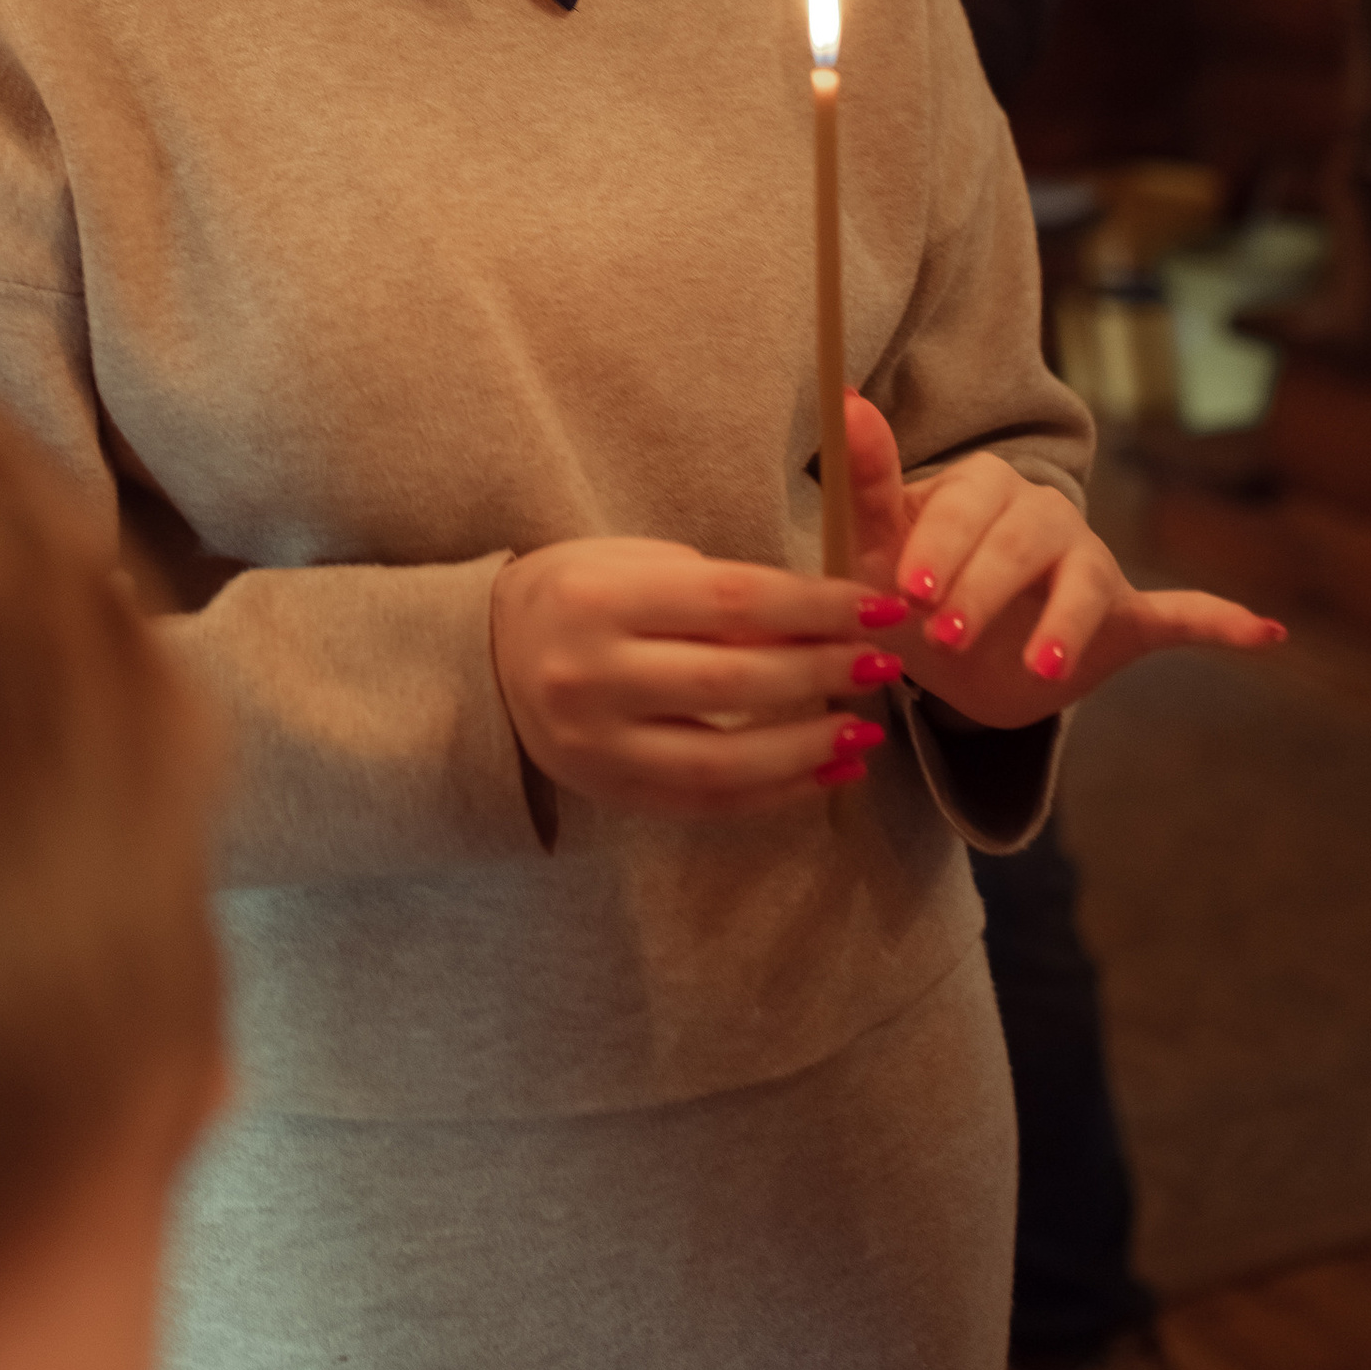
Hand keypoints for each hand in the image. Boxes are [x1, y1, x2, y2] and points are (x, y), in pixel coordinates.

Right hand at [490, 536, 905, 820]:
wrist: (485, 660)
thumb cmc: (578, 594)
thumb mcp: (635, 565)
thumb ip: (717, 593)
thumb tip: (820, 625)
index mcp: (600, 599)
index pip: (733, 601)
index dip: (817, 606)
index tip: (879, 605)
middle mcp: (592, 676)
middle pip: (736, 680)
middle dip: (824, 671)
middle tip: (885, 662)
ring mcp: (598, 747)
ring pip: (726, 759)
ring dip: (809, 746)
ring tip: (868, 729)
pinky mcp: (610, 794)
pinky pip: (708, 803)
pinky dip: (777, 793)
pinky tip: (828, 772)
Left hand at [846, 396, 1282, 729]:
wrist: (952, 658)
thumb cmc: (908, 587)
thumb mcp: (876, 549)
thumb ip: (867, 479)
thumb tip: (844, 397)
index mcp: (983, 490)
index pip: (969, 504)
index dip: (940, 546)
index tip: (908, 591)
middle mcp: (1045, 516)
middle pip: (1025, 539)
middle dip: (985, 587)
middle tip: (946, 636)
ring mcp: (1090, 565)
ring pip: (1087, 582)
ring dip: (1064, 622)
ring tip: (1038, 669)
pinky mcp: (1126, 618)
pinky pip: (1181, 614)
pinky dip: (1221, 622)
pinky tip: (1264, 634)